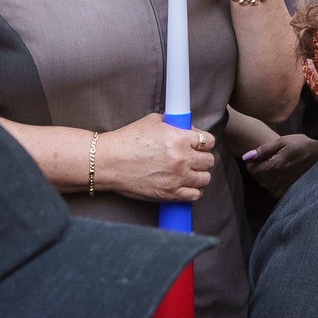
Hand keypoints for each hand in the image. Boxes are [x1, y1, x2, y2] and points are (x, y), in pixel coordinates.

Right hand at [98, 115, 217, 202]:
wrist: (108, 162)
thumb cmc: (127, 140)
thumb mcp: (153, 122)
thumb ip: (175, 125)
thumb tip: (188, 129)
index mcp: (179, 139)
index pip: (208, 141)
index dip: (204, 142)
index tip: (199, 144)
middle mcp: (181, 159)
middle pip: (209, 161)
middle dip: (202, 158)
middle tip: (193, 158)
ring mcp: (176, 178)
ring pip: (205, 179)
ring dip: (199, 175)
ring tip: (189, 172)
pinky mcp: (169, 194)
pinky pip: (194, 195)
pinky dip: (193, 190)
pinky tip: (185, 184)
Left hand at [240, 130, 317, 186]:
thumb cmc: (303, 144)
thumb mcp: (282, 141)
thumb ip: (264, 150)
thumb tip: (248, 156)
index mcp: (276, 165)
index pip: (254, 170)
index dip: (251, 163)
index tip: (254, 158)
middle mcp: (280, 178)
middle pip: (259, 179)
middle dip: (256, 170)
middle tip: (261, 161)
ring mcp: (287, 185)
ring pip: (266, 185)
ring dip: (264, 177)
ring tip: (270, 167)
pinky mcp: (293, 188)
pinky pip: (276, 192)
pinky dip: (273, 186)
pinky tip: (277, 177)